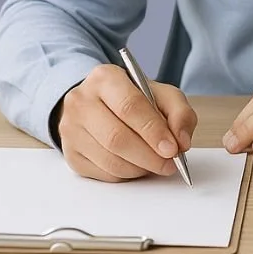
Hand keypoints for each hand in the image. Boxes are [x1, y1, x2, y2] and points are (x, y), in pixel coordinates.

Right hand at [55, 63, 197, 182]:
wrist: (101, 104)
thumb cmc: (135, 99)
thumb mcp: (163, 95)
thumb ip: (180, 113)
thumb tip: (182, 142)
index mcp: (105, 78)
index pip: (130, 106)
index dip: (153, 131)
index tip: (173, 148)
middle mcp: (81, 101)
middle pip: (116, 137)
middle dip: (149, 156)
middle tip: (169, 164)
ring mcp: (70, 129)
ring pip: (109, 159)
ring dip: (139, 168)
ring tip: (156, 164)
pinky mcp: (70, 153)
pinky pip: (101, 173)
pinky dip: (126, 175)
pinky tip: (137, 165)